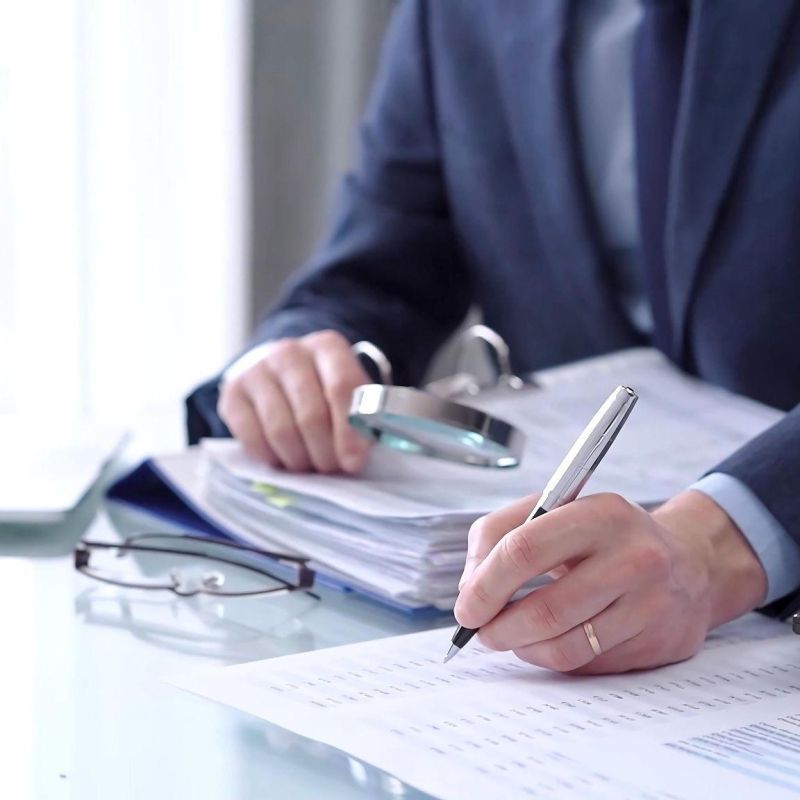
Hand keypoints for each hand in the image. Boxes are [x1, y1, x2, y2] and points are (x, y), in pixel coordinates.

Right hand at [217, 330, 370, 472]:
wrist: (280, 374)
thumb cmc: (324, 390)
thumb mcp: (351, 394)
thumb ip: (362, 418)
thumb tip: (355, 456)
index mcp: (327, 346)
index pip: (341, 387)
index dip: (349, 430)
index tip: (353, 462)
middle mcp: (289, 352)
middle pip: (311, 414)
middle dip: (324, 452)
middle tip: (330, 468)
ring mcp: (256, 370)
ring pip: (281, 430)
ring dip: (299, 459)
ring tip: (309, 464)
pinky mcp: (232, 392)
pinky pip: (252, 437)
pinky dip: (271, 457)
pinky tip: (282, 458)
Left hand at [454, 490, 766, 673]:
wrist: (688, 562)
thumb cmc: (604, 536)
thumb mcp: (554, 511)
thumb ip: (500, 535)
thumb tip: (470, 587)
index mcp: (600, 514)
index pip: (524, 550)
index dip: (486, 584)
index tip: (466, 606)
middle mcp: (634, 557)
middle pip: (545, 608)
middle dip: (498, 626)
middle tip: (480, 630)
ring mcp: (652, 604)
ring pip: (564, 645)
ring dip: (522, 647)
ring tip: (509, 635)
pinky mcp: (659, 642)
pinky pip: (587, 663)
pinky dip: (551, 657)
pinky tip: (544, 642)